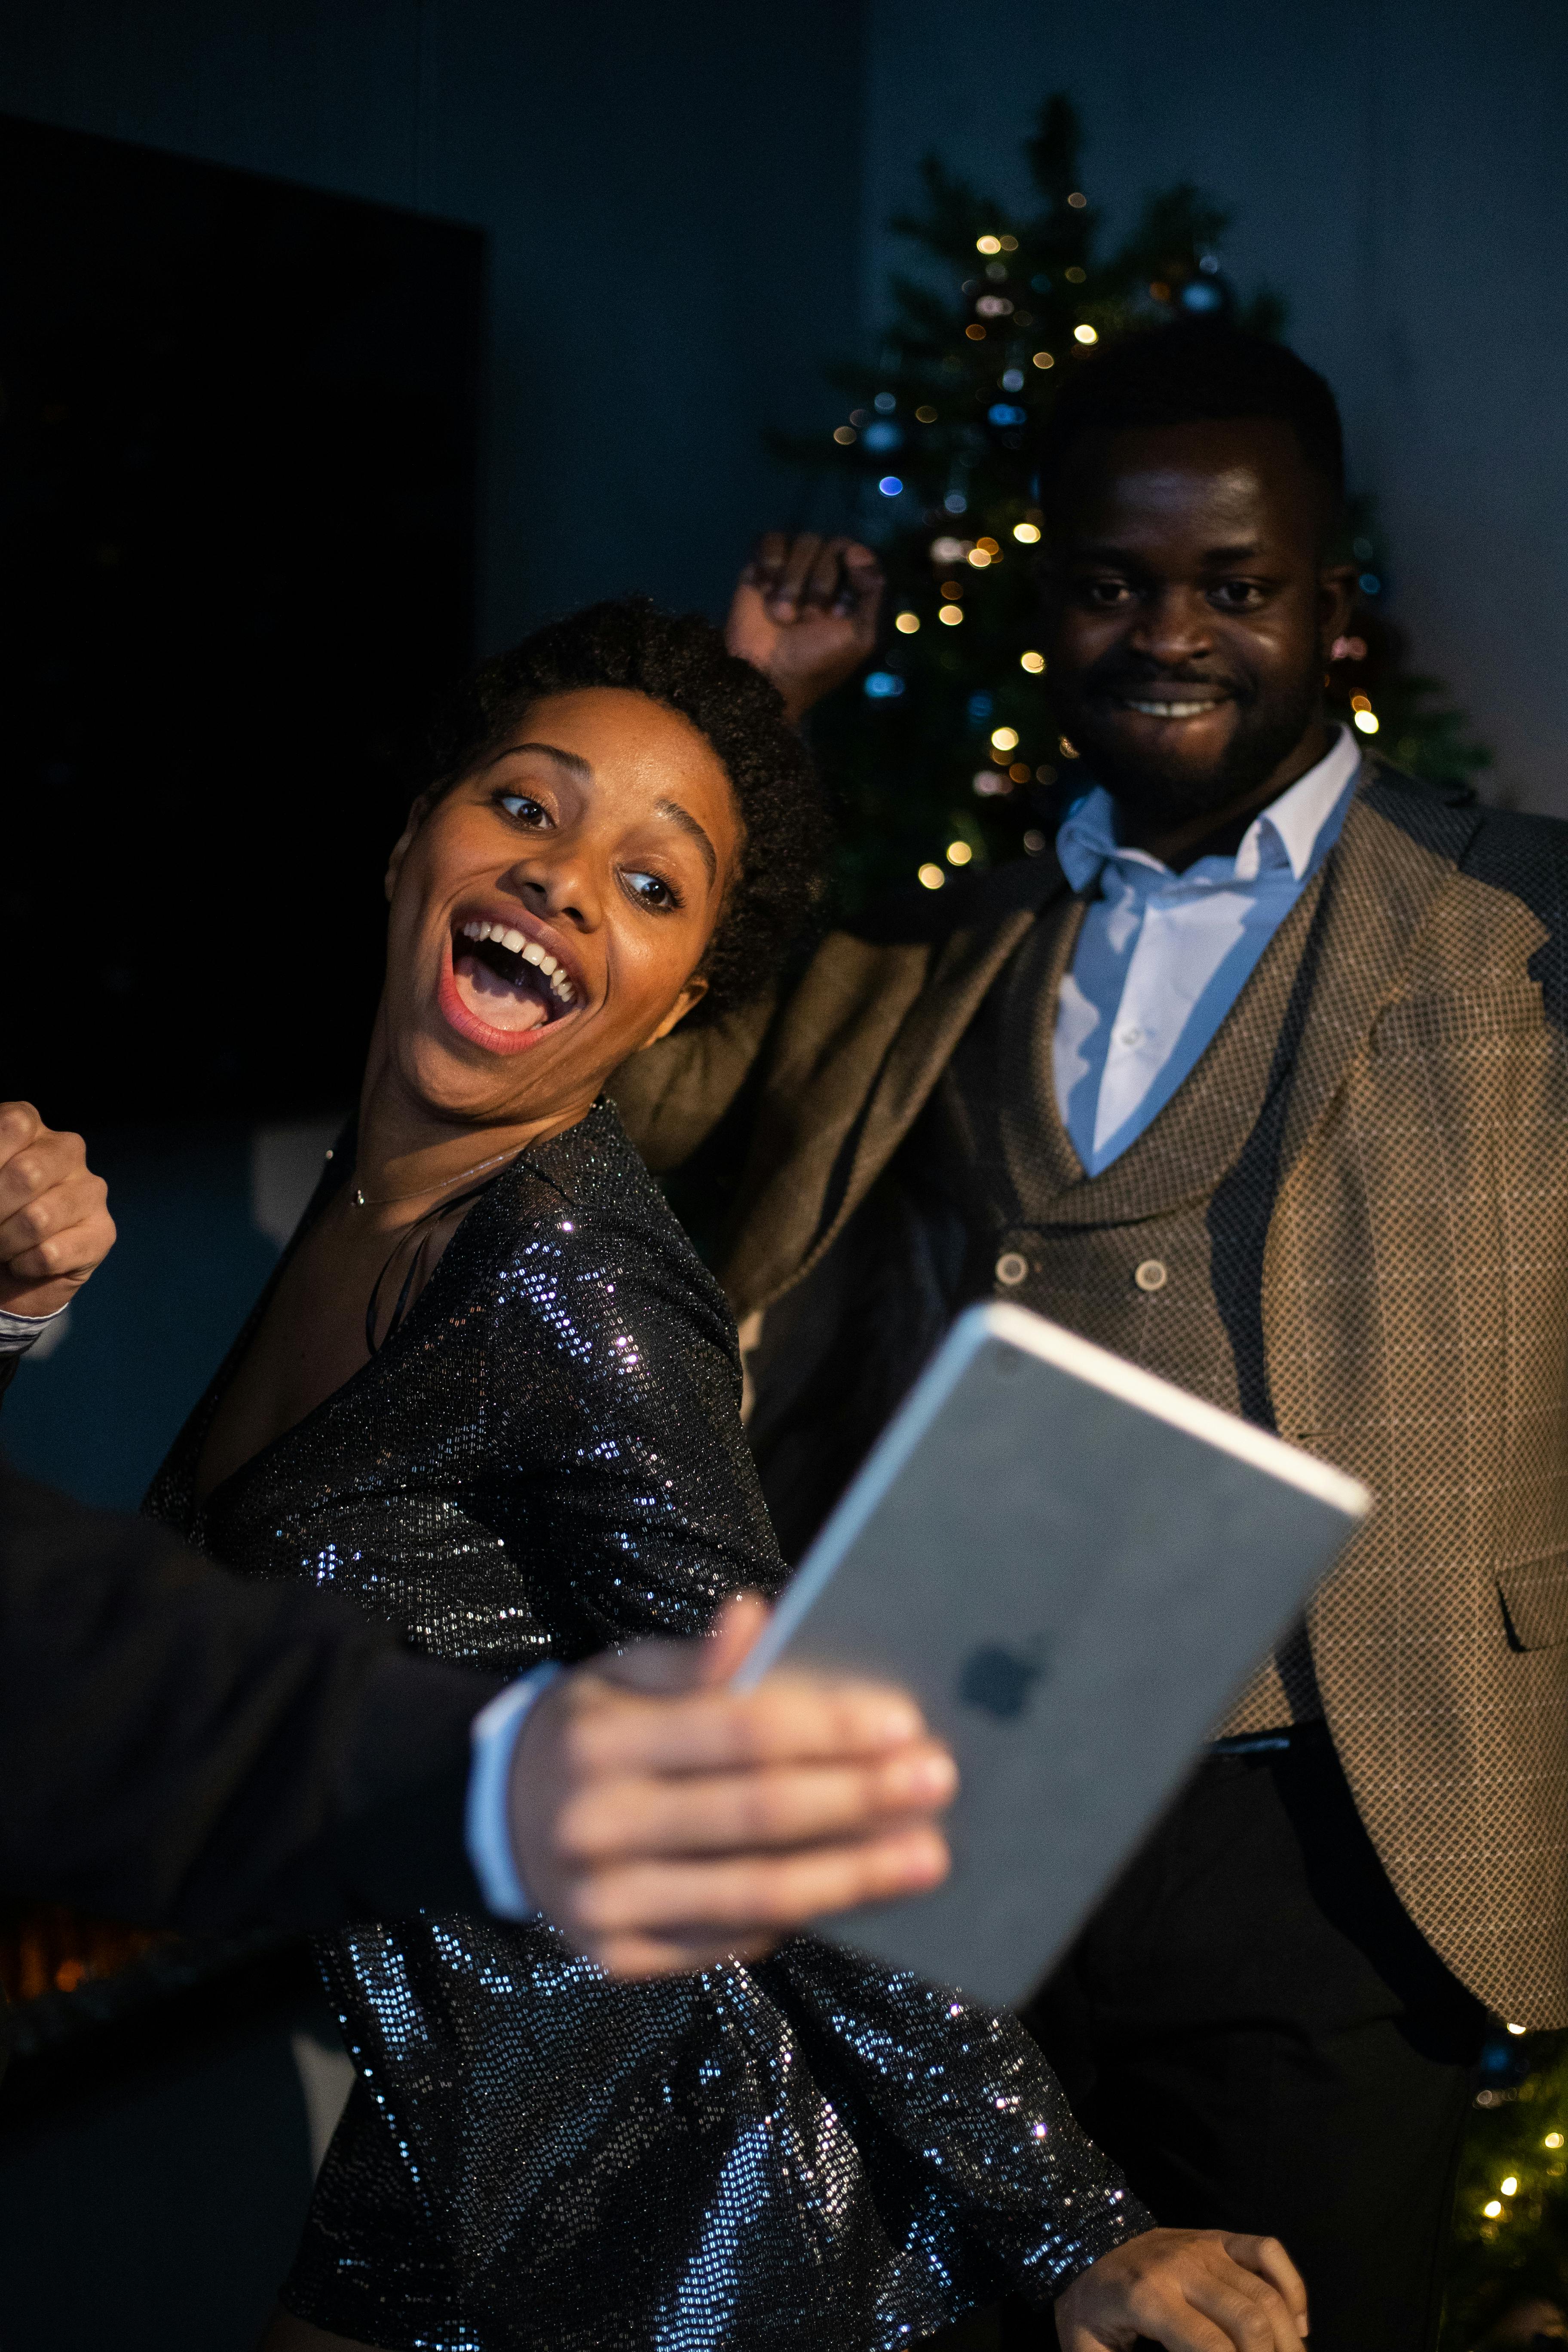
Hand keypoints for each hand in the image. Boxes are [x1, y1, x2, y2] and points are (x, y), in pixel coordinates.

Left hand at [0, 1103, 115, 1316]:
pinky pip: (53, 1253)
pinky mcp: (103, 1232)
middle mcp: (66, 1150)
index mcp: (28, 1127)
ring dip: (6, 1243)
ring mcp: (90, 1190)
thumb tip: (12, 1183)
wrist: (1, 1267)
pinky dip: (24, 1266)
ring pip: (39, 1218)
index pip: (15, 1124)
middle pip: (28, 1172)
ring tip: (2, 1248)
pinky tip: (22, 1263)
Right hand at [509, 1593, 954, 1973]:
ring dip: (851, 1874)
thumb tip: (755, 1617)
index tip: (902, 1723)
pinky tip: (851, 1893)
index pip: (738, 1731)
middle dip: (859, 1799)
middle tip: (936, 1783)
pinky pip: (727, 1940)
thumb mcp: (622, 1673)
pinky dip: (795, 1916)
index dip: (826, 1727)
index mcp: (601, 1740)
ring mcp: (604, 1903)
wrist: (498, 1816)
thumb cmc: (591, 1731)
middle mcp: (597, 1825)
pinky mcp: (615, 1957)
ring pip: (753, 1892)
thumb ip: (694, 1660)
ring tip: (926, 1856)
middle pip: (757, 1815)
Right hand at [727, 532, 883, 723]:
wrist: (765, 675)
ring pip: (803, 541)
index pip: (858, 553)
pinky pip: (771, 540)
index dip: (848, 576)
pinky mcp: (762, 567)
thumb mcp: (860, 637)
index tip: (836, 611)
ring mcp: (793, 568)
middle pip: (831, 544)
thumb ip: (872, 594)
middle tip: (806, 619)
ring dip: (793, 581)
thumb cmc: (816, 662)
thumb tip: (857, 551)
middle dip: (820, 584)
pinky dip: (769, 562)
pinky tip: (763, 589)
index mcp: (851, 588)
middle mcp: (825, 573)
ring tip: (782, 614)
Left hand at [1056, 2230, 1307, 2350]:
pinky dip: (1292, 2287)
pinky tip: (1297, 2324)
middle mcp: (1181, 2267)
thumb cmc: (1089, 2308)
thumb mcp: (1086, 2350)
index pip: (1211, 2346)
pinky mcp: (1217, 2237)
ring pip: (1265, 2292)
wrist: (1085, 2243)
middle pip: (1249, 2321)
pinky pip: (1268, 2251)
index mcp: (1147, 2298)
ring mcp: (1203, 2246)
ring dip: (1289, 2339)